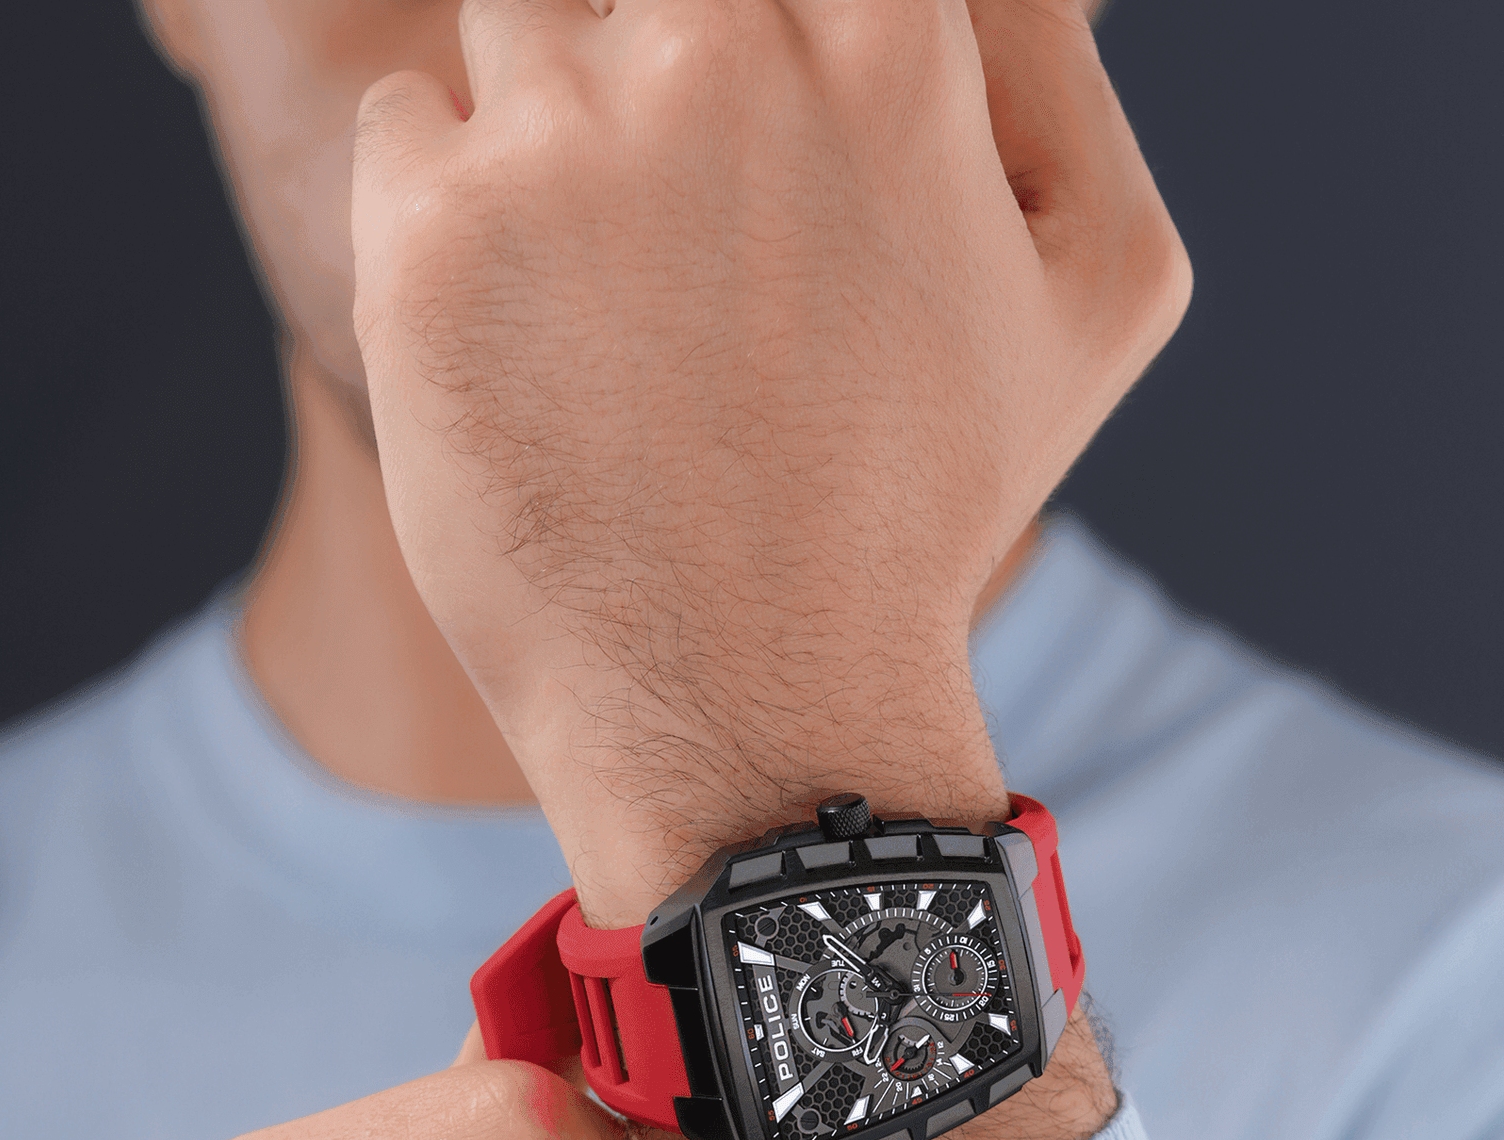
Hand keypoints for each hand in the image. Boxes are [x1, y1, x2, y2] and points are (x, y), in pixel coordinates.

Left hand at [349, 0, 1187, 922]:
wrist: (761, 707)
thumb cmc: (934, 507)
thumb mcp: (1102, 282)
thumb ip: (1056, 62)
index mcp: (884, 31)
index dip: (761, 42)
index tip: (748, 163)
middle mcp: (714, 47)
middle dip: (661, 82)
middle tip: (691, 263)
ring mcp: (557, 140)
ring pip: (515, 27)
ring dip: (547, 137)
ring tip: (607, 314)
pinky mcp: (426, 239)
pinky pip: (401, 126)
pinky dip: (441, 210)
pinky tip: (518, 339)